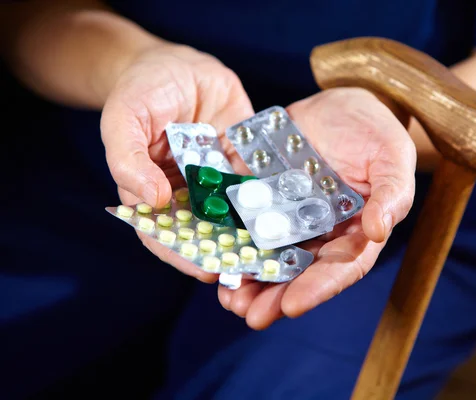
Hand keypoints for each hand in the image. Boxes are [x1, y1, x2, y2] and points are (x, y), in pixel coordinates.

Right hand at [100, 43, 253, 282]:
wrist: (177, 64)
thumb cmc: (140, 91)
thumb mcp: (124, 120)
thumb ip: (128, 159)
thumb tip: (151, 199)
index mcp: (154, 193)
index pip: (165, 235)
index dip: (183, 255)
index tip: (206, 270)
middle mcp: (189, 193)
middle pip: (205, 231)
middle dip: (226, 251)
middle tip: (251, 268)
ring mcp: (218, 179)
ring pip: (235, 212)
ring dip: (252, 231)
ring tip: (275, 249)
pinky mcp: (243, 160)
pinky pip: (257, 181)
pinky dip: (271, 197)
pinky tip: (288, 211)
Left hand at [218, 88, 416, 328]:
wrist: (343, 105)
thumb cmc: (376, 132)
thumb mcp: (392, 156)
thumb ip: (392, 192)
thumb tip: (379, 230)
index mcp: (354, 230)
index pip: (339, 267)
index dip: (317, 288)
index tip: (293, 305)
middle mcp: (319, 231)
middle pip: (298, 271)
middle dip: (275, 295)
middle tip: (251, 315)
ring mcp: (288, 215)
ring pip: (268, 254)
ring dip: (248, 278)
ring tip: (228, 298)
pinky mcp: (263, 196)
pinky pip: (244, 221)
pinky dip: (230, 240)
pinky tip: (212, 254)